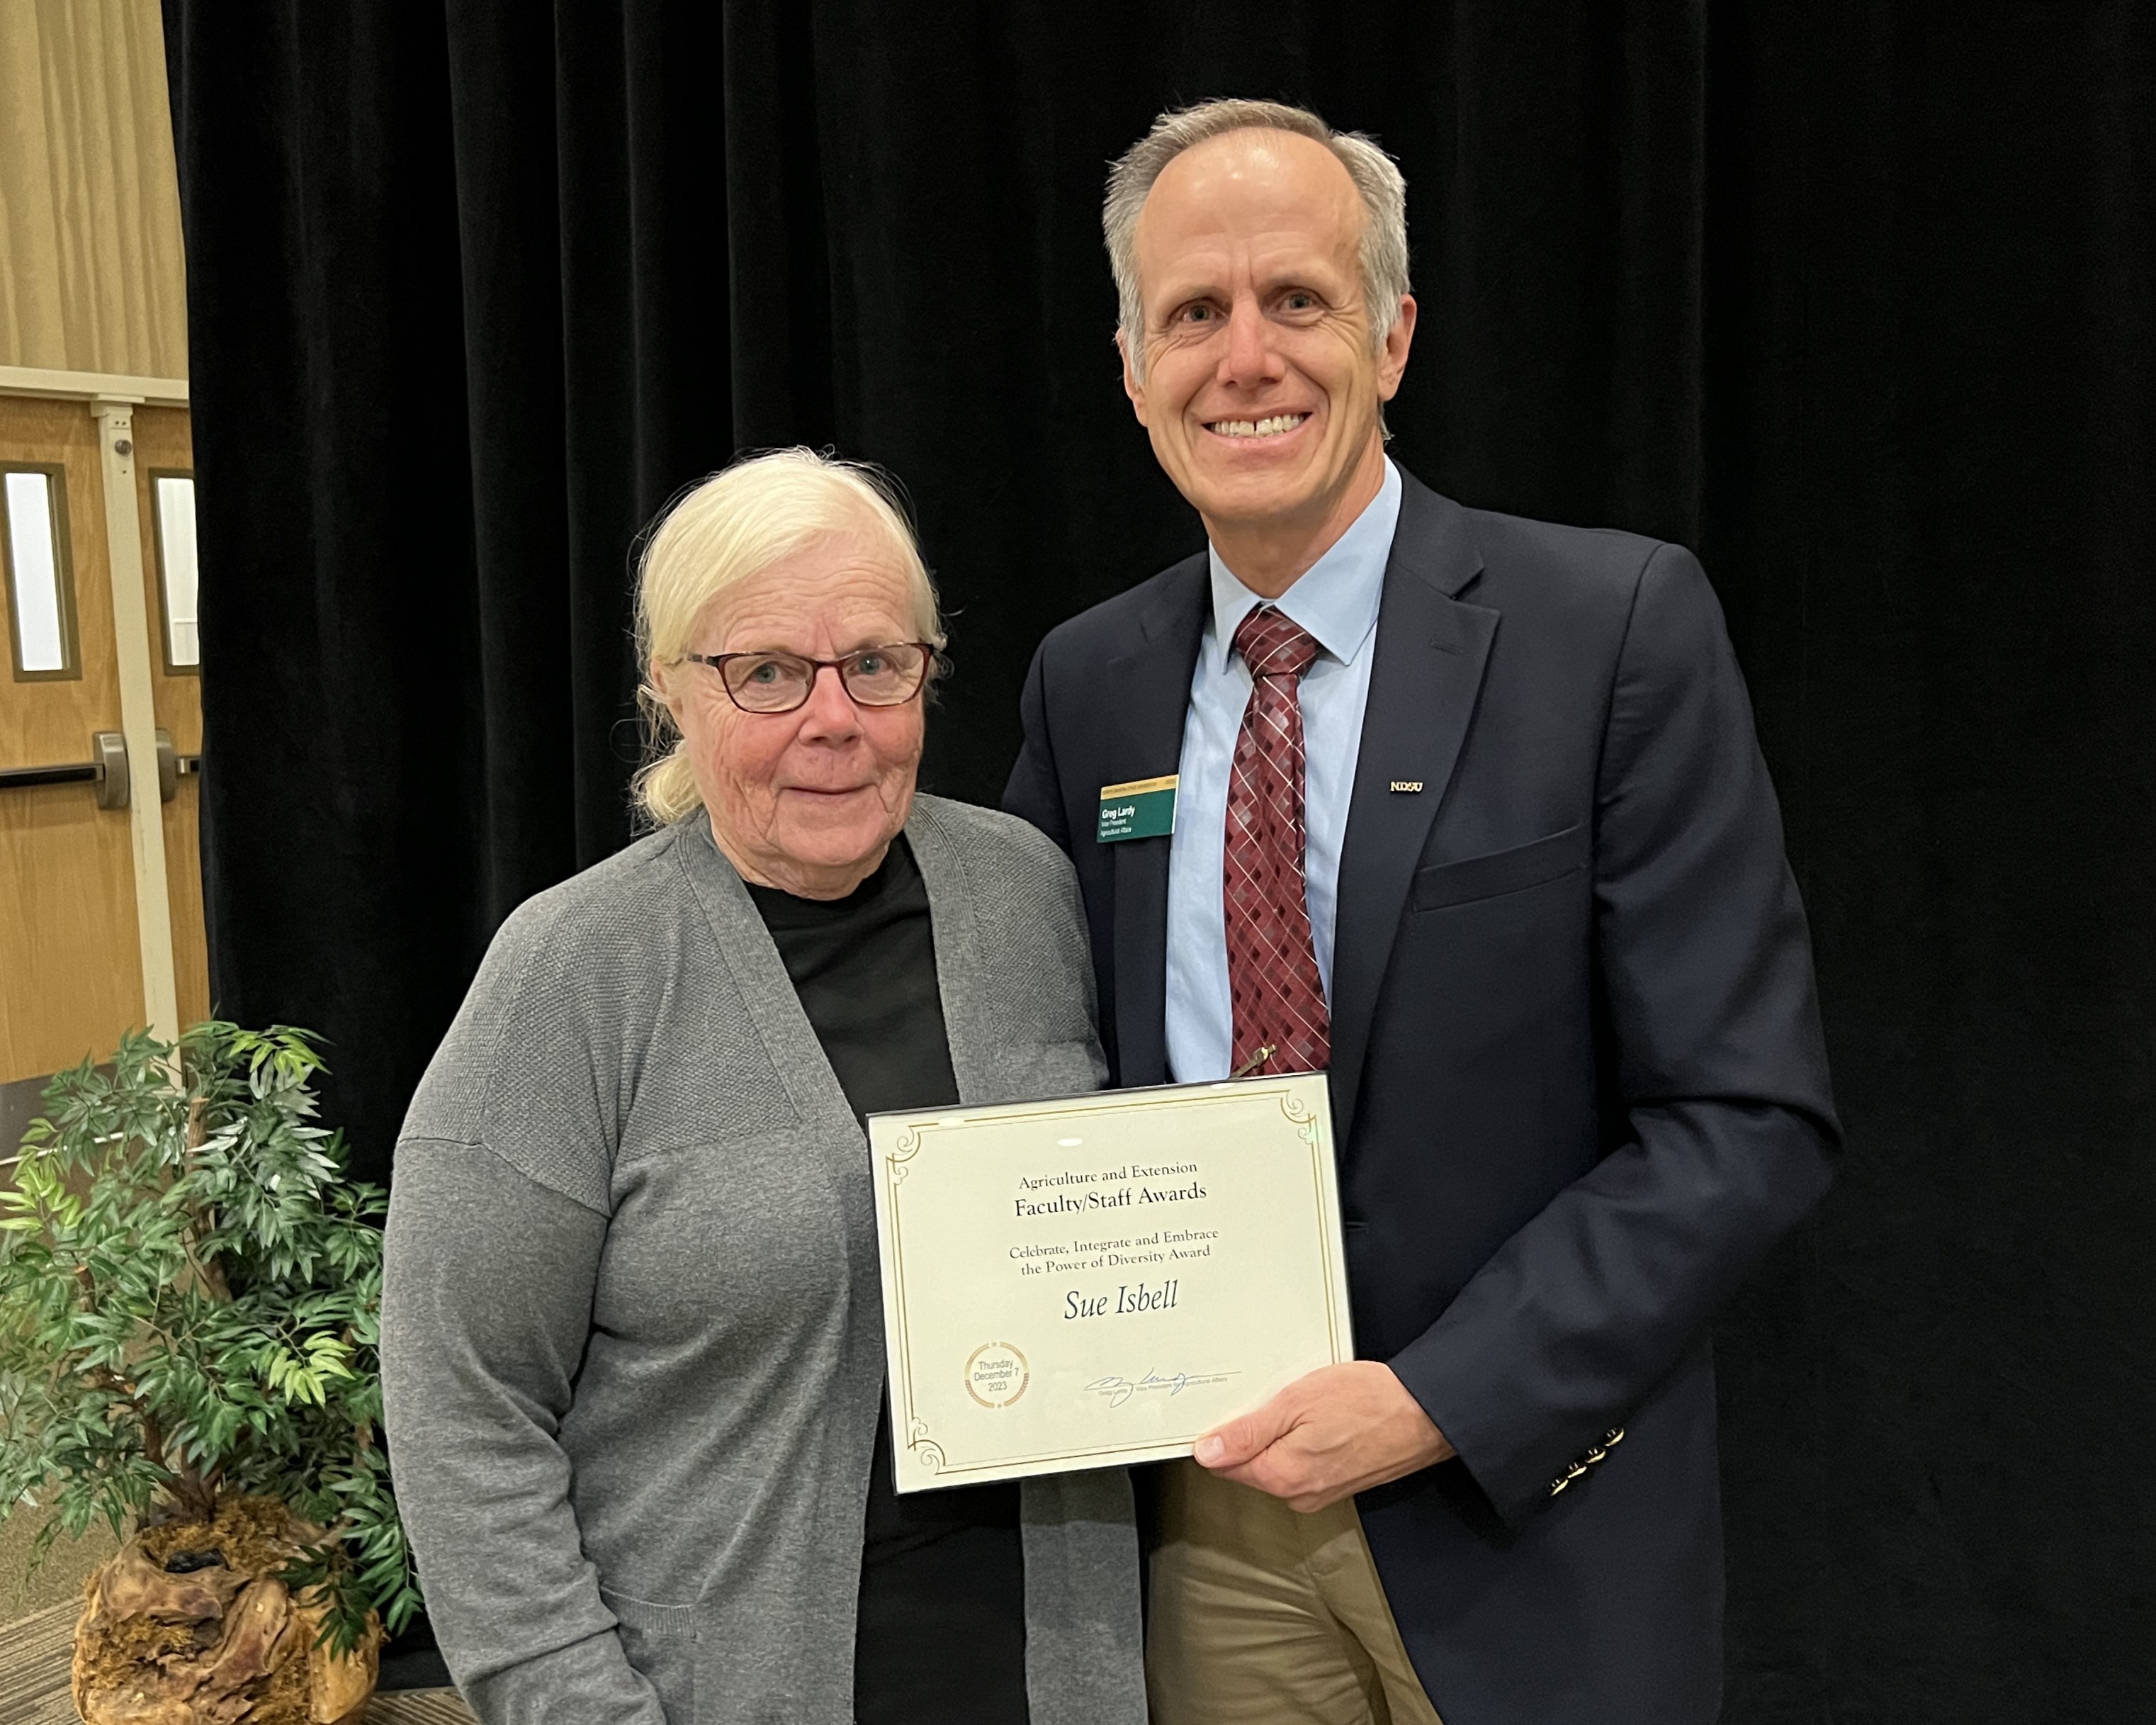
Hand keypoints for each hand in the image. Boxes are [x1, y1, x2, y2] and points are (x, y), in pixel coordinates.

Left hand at [1192, 1361, 1454, 1511]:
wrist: (1424, 1415)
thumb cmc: (1368, 1402)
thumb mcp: (1296, 1402)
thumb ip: (1248, 1432)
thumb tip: (1208, 1451)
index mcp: (1281, 1476)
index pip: (1224, 1463)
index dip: (1221, 1433)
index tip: (1232, 1408)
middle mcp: (1298, 1495)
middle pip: (1250, 1464)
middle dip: (1253, 1432)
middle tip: (1275, 1397)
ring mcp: (1320, 1493)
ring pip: (1277, 1463)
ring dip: (1280, 1435)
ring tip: (1304, 1404)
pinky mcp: (1338, 1486)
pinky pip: (1303, 1465)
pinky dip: (1302, 1442)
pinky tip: (1320, 1418)